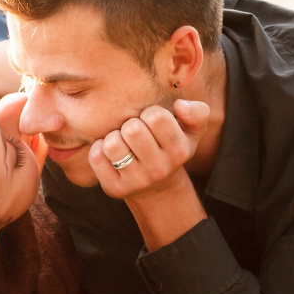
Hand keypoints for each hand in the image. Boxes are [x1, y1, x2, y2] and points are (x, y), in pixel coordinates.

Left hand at [88, 100, 209, 200]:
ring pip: (112, 144)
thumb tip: (180, 105)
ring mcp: (136, 181)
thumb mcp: (191, 133)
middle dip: (130, 124)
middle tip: (134, 132)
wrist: (157, 189)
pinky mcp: (115, 188)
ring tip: (121, 141)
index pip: (156, 117)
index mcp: (179, 151)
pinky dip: (98, 149)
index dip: (149, 113)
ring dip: (112, 137)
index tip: (150, 122)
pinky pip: (96, 158)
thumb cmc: (170, 149)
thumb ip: (197, 113)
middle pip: (132, 129)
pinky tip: (109, 152)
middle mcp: (159, 169)